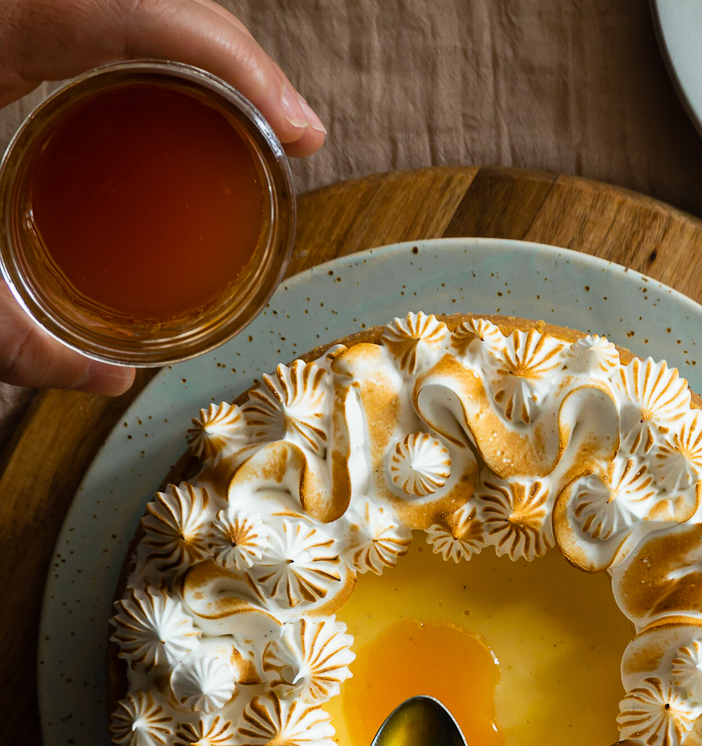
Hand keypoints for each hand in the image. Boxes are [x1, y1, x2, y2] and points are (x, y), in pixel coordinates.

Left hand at [0, 0, 325, 393]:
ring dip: (193, 48)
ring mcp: (12, 18)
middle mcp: (11, 8)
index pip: (147, 15)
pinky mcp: (5, 32)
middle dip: (234, 58)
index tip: (299, 131)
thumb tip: (105, 380)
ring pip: (125, 3)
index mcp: (2, 29)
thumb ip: (12, 334)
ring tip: (244, 118)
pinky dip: (141, 47)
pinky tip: (161, 100)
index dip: (241, 66)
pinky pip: (86, 20)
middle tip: (286, 131)